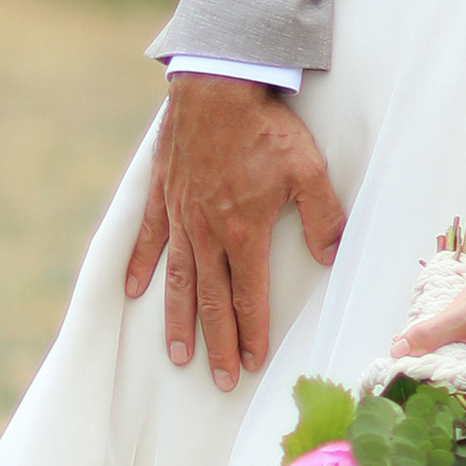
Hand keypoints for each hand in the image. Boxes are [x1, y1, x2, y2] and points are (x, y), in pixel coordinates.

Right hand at [122, 76, 345, 384]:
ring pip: (177, 280)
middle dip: (216, 344)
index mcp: (244, 234)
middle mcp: (207, 234)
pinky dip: (140, 267)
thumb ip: (322, 217)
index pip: (248, 297)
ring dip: (178, 321)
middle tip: (217, 380)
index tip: (249, 364)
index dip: (250, 334)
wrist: (218, 86)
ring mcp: (180, 217)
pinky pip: (147, 239)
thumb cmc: (266, 128)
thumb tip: (331, 256)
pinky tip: (133, 292)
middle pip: (211, 301)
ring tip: (178, 356)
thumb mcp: (308, 170)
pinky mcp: (161, 196)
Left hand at [392, 254, 465, 365]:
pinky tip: (445, 334)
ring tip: (424, 348)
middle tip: (414, 361)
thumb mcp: (460, 317)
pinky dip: (462, 339)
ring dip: (450, 351)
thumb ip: (429, 335)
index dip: (440, 381)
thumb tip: (398, 351)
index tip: (416, 375)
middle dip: (442, 366)